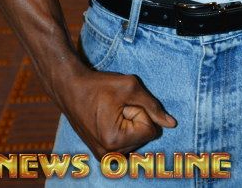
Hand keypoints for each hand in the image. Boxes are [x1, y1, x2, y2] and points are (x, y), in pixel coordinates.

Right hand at [59, 68, 176, 158]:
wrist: (70, 88)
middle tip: (114, 108)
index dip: (141, 111)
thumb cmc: (99, 85)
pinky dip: (123, 132)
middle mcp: (109, 155)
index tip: (122, 104)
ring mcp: (104, 157)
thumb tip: (171, 124)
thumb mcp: (130, 87)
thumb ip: (153, 106)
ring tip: (110, 113)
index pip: (151, 130)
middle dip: (135, 119)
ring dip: (129, 125)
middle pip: (144, 138)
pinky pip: (126, 145)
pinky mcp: (101, 155)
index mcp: (115, 141)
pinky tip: (108, 122)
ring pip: (136, 141)